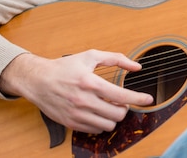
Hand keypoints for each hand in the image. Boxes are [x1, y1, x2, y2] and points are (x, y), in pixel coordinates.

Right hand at [0, 50, 153, 132]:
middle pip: (118, 114)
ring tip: (110, 106)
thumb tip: (136, 66)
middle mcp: (84, 101)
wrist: (38, 80)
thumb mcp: (90, 56)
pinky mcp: (71, 123)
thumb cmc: (65, 67)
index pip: (122, 96)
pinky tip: (99, 111)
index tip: (148, 99)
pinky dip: (102, 122)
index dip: (139, 99)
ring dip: (114, 116)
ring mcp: (77, 114)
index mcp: (90, 83)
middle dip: (125, 108)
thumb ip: (115, 59)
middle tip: (123, 101)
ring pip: (108, 124)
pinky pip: (95, 129)